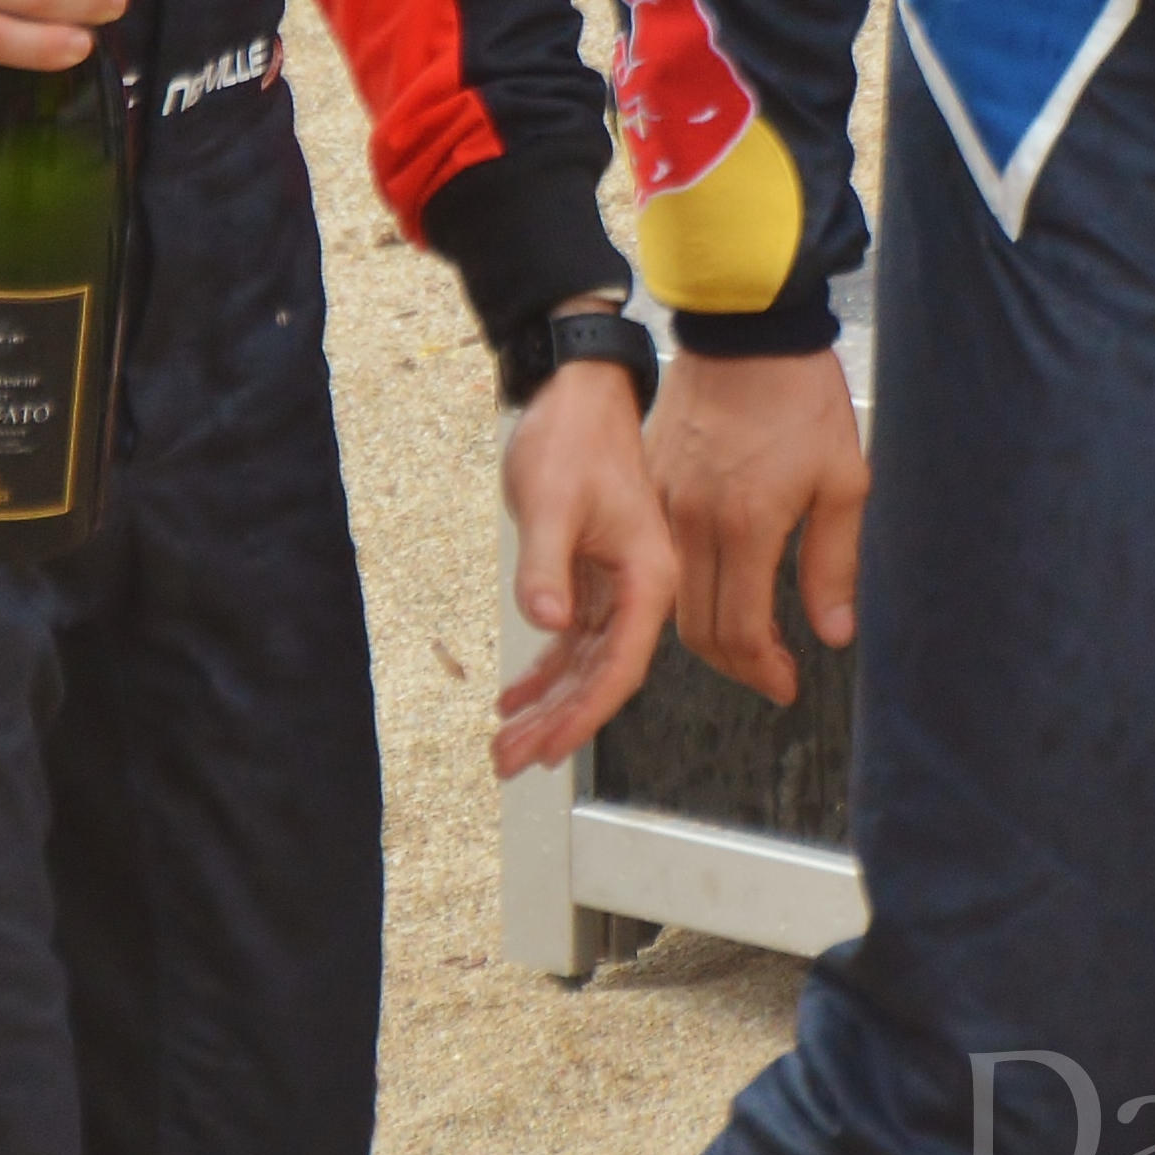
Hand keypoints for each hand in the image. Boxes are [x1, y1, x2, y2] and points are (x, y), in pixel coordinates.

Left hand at [493, 323, 678, 776]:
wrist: (577, 393)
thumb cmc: (573, 438)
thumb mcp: (553, 502)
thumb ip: (548, 566)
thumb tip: (550, 624)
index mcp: (648, 574)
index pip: (621, 665)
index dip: (584, 713)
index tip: (548, 748)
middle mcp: (641, 586)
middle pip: (602, 675)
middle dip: (557, 723)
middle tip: (509, 760)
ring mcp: (618, 583)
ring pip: (585, 663)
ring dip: (548, 704)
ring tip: (506, 743)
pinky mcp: (592, 574)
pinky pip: (573, 638)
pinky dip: (545, 670)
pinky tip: (515, 696)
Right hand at [648, 346, 867, 706]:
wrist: (747, 330)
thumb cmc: (802, 398)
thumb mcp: (844, 480)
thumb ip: (835, 563)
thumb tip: (833, 633)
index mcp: (746, 524)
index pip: (739, 629)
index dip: (763, 670)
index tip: (786, 685)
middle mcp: (693, 522)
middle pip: (697, 629)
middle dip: (735, 664)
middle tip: (770, 669)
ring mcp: (663, 503)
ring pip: (672, 599)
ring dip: (707, 632)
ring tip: (749, 636)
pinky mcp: (650, 483)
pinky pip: (659, 556)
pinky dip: (682, 588)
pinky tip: (716, 585)